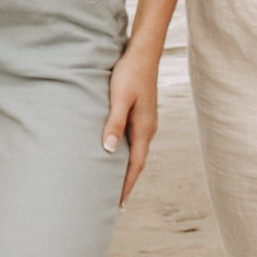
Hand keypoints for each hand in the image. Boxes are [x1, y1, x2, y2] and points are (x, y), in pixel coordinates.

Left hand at [101, 39, 159, 197]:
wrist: (143, 53)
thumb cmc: (129, 74)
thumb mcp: (118, 98)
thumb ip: (114, 123)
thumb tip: (108, 150)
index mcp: (143, 129)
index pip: (135, 165)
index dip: (126, 185)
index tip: (118, 203)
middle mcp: (147, 129)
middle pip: (136, 162)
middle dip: (127, 182)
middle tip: (114, 201)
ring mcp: (146, 122)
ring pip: (135, 151)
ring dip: (126, 168)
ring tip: (114, 182)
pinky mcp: (141, 114)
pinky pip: (134, 140)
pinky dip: (126, 153)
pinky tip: (116, 153)